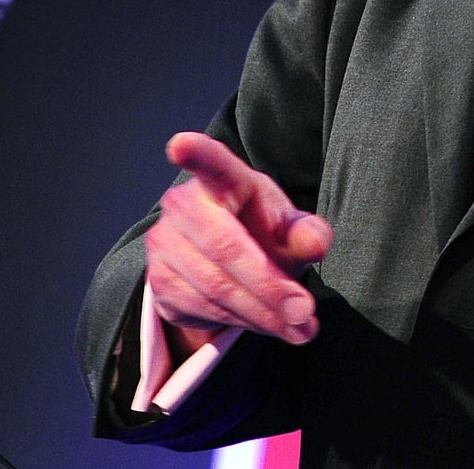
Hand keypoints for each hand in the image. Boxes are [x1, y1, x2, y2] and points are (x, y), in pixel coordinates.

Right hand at [143, 132, 333, 356]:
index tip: (180, 145)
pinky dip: (241, 323)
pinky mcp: (157, 282)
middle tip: (305, 312)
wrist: (227, 268)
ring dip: (262, 314)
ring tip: (300, 329)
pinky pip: (202, 309)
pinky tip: (268, 325)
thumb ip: (307, 234)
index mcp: (224, 179)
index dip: (196, 153)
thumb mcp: (291, 230)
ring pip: (216, 287)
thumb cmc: (264, 235)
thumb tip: (316, 244)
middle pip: (226, 249)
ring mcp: (164, 244)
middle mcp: (184, 205)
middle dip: (269, 286)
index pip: (211, 163)